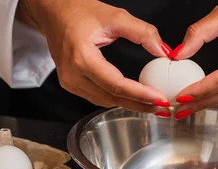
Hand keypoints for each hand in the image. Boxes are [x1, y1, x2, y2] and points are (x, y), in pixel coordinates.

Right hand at [16, 0, 171, 113]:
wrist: (54, 12)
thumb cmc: (79, 11)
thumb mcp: (115, 16)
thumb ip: (142, 32)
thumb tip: (163, 51)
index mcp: (81, 57)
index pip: (115, 84)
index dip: (140, 94)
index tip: (160, 99)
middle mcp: (72, 74)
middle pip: (110, 97)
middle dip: (139, 104)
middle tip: (162, 107)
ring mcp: (68, 81)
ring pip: (103, 101)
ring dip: (129, 104)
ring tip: (152, 105)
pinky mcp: (70, 83)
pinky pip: (96, 96)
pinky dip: (116, 98)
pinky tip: (133, 98)